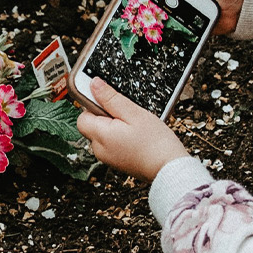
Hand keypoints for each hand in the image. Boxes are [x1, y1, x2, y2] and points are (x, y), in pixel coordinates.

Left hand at [75, 76, 189, 180]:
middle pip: (92, 125)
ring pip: (103, 134)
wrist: (169, 168)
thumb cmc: (155, 143)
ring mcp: (107, 158)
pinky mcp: (116, 162)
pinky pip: (111, 144)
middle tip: (127, 115)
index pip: (82, 115)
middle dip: (106, 116)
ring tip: (134, 127)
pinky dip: (120, 137)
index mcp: (101, 136)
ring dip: (115, 126)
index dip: (94, 105)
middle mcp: (99, 149)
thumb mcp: (134, 113)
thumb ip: (111, 98)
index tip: (110, 101)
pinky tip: (136, 136)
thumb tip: (93, 84)